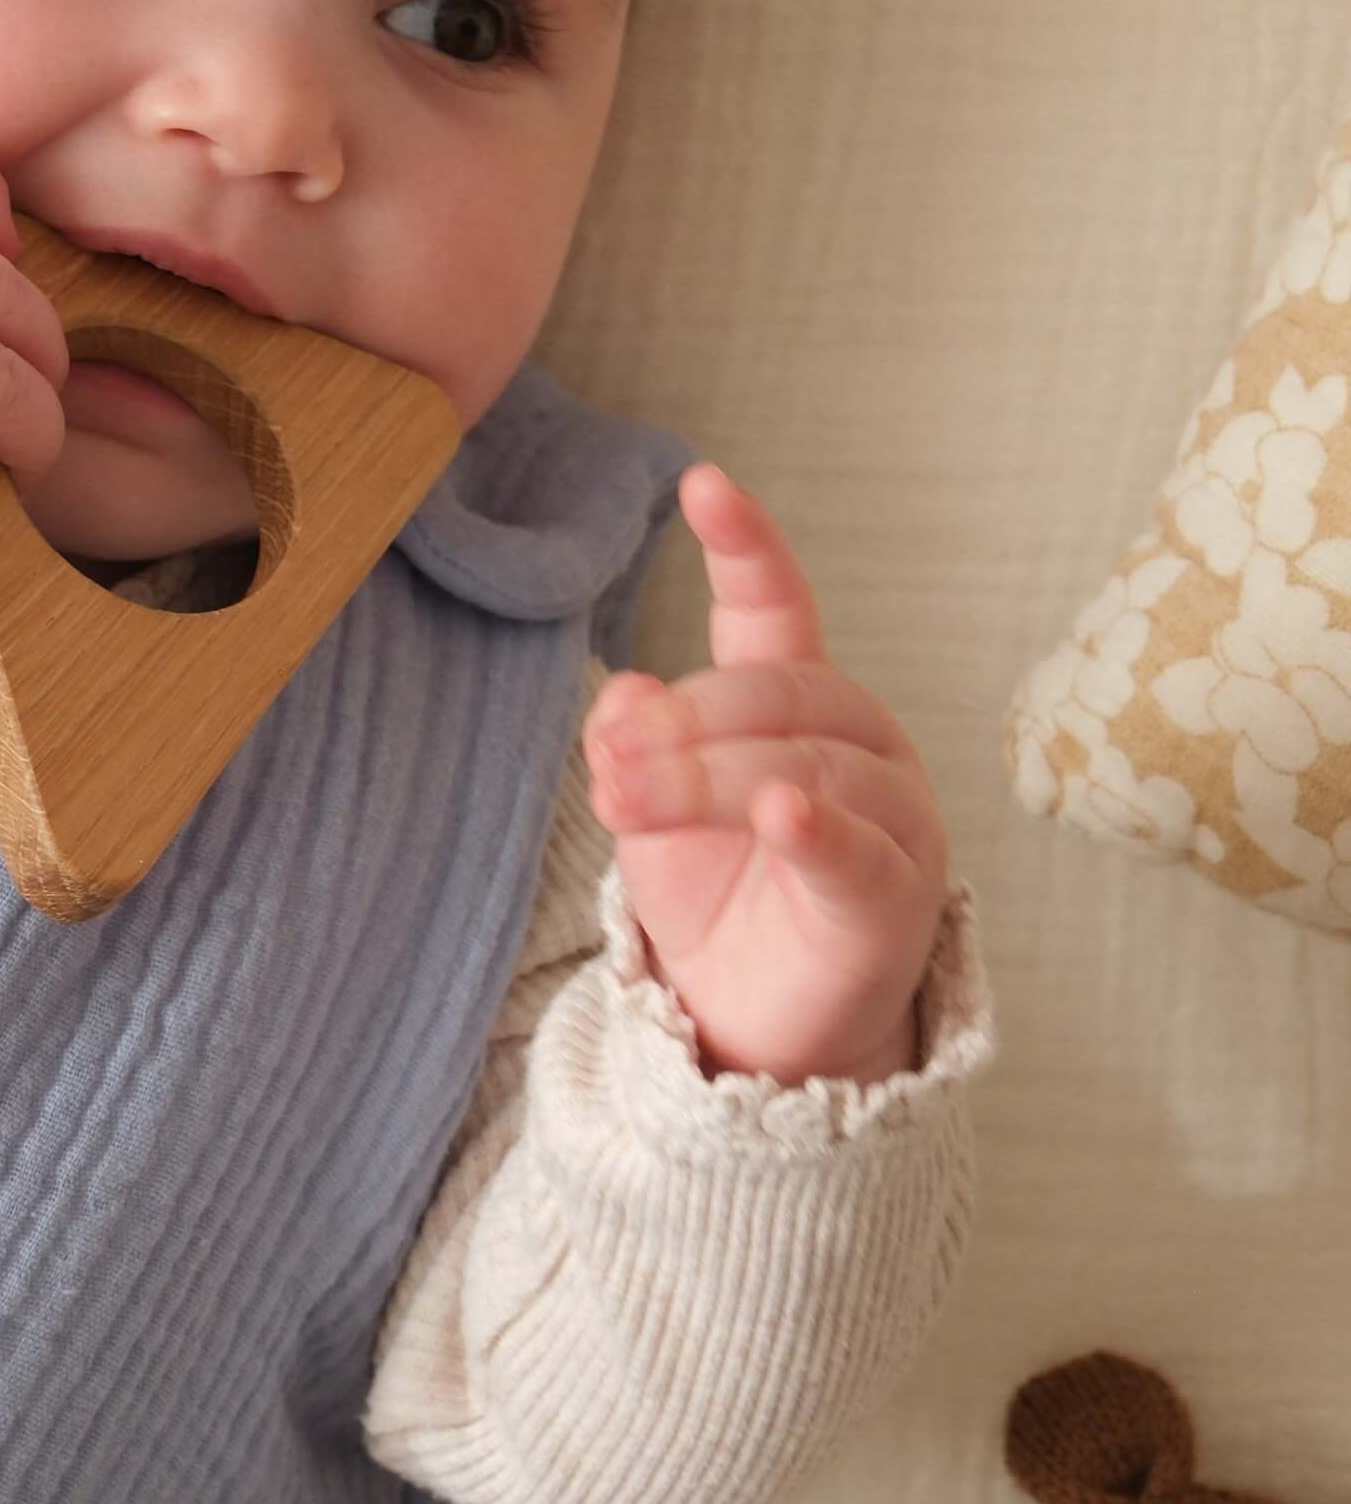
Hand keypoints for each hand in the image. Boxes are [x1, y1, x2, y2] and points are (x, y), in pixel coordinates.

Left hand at [581, 465, 948, 1085]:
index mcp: (796, 702)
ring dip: (702, 780)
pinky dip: (816, 829)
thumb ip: (635, 744)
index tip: (703, 486)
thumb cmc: (714, 894)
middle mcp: (859, 740)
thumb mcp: (649, 809)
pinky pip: (857, 850)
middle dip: (681, 724)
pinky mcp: (895, 894)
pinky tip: (779, 812)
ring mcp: (891, 814)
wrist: (753, 1018)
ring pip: (798, 768)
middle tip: (609, 762)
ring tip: (627, 801)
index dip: (744, 546)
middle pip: (773, 696)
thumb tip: (622, 693)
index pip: (776, 606)